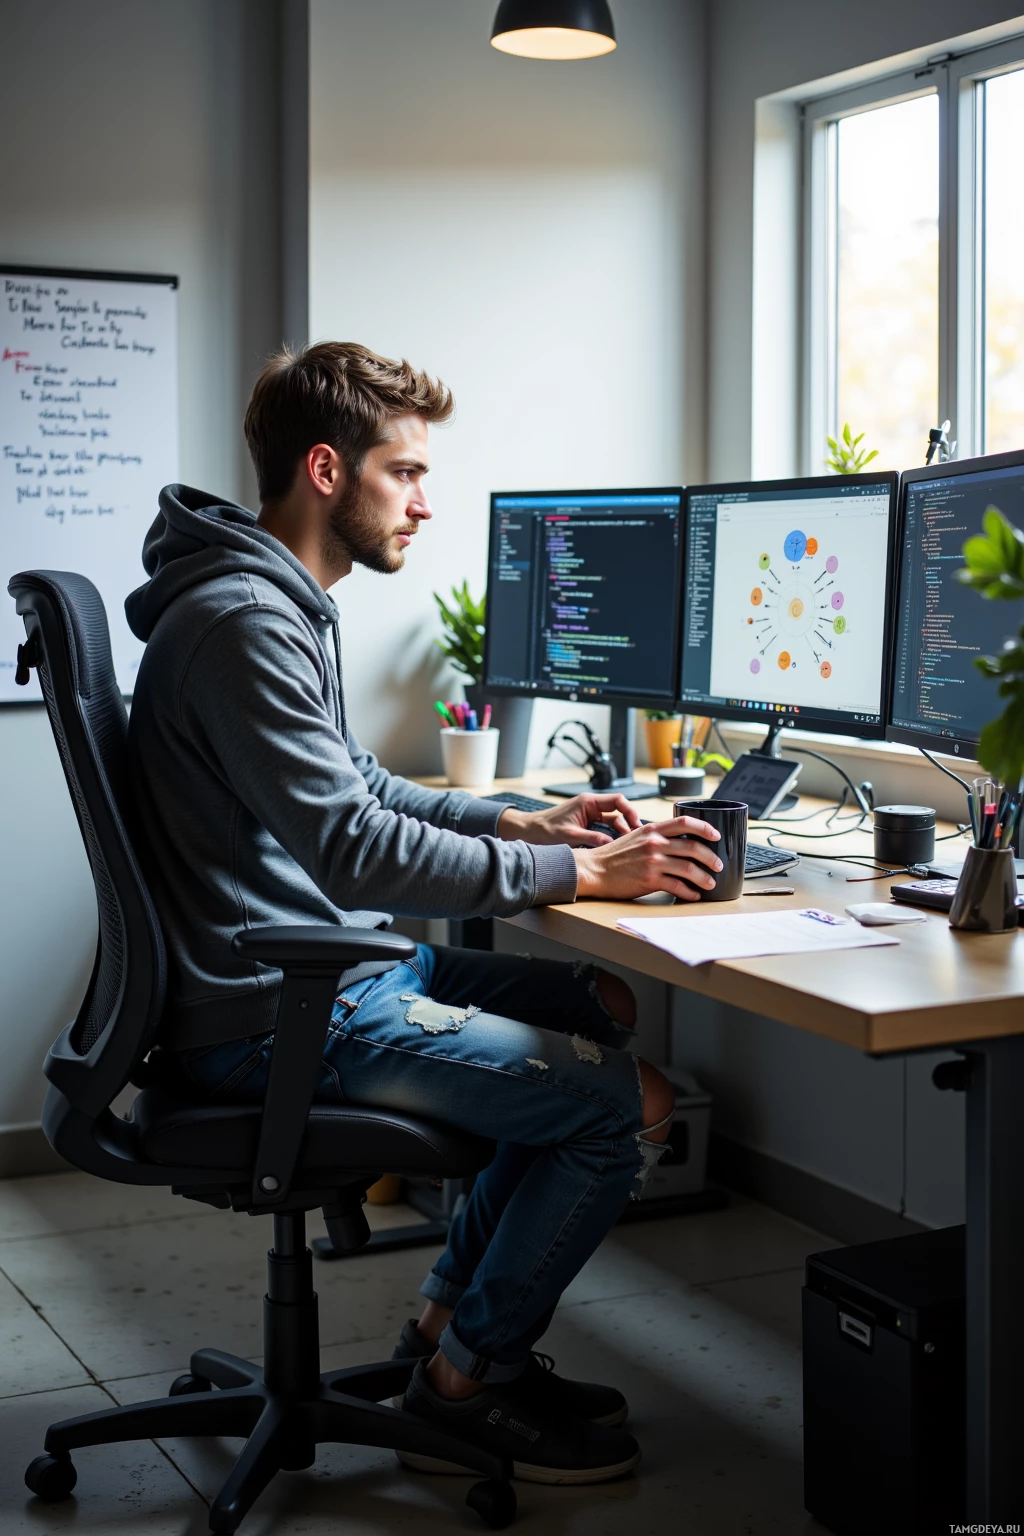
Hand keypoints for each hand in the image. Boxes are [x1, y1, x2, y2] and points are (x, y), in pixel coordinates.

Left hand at [497, 793, 641, 847]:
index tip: (636, 824)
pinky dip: (610, 839)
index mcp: (588, 802)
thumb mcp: (570, 835)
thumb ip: (592, 838)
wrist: (528, 833)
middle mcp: (590, 807)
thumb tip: (612, 845)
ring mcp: (589, 817)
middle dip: (628, 825)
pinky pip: (603, 831)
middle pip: (618, 813)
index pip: (618, 800)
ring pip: (612, 824)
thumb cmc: (544, 830)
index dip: (630, 811)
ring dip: (619, 834)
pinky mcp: (586, 827)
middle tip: (636, 840)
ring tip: (628, 847)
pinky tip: (615, 849)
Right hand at [572, 815, 722, 901]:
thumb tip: (677, 842)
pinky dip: (689, 892)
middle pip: (693, 847)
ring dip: (704, 877)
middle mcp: (654, 843)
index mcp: (652, 829)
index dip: (705, 827)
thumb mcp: (635, 836)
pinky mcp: (649, 880)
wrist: (594, 869)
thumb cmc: (613, 855)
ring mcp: (653, 862)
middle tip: (718, 865)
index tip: (715, 835)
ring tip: (710, 883)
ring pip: (689, 868)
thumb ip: (655, 837)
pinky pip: (677, 886)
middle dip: (711, 857)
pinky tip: (693, 895)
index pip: (685, 822)